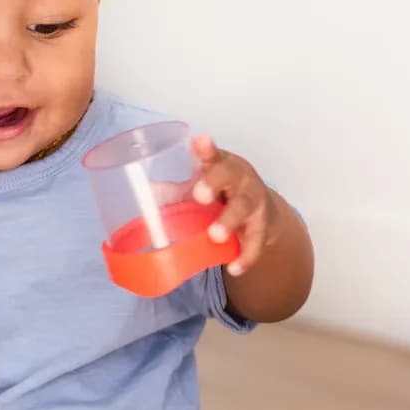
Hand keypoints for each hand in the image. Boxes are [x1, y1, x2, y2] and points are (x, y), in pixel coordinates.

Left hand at [191, 135, 279, 277]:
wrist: (261, 211)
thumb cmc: (223, 193)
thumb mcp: (202, 187)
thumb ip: (177, 191)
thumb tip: (147, 194)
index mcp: (221, 164)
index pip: (213, 153)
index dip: (206, 149)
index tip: (199, 142)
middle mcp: (240, 178)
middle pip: (231, 175)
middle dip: (214, 183)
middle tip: (199, 196)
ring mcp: (254, 201)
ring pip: (245, 207)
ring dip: (230, 221)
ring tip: (216, 236)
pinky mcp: (262, 226)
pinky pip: (255, 241)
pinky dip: (245, 255)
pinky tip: (234, 267)